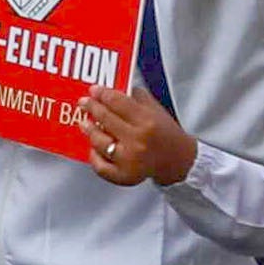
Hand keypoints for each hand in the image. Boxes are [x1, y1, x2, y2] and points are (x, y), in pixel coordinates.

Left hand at [72, 83, 195, 182]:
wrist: (178, 160)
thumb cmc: (166, 134)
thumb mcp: (156, 110)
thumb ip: (136, 96)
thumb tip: (113, 88)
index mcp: (147, 122)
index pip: (117, 102)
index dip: (102, 94)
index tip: (94, 90)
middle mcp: (137, 141)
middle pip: (105, 119)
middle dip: (92, 108)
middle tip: (85, 103)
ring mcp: (129, 160)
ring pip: (99, 142)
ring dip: (89, 130)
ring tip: (85, 123)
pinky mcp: (124, 176)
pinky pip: (100, 166)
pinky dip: (94, 156)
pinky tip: (93, 147)